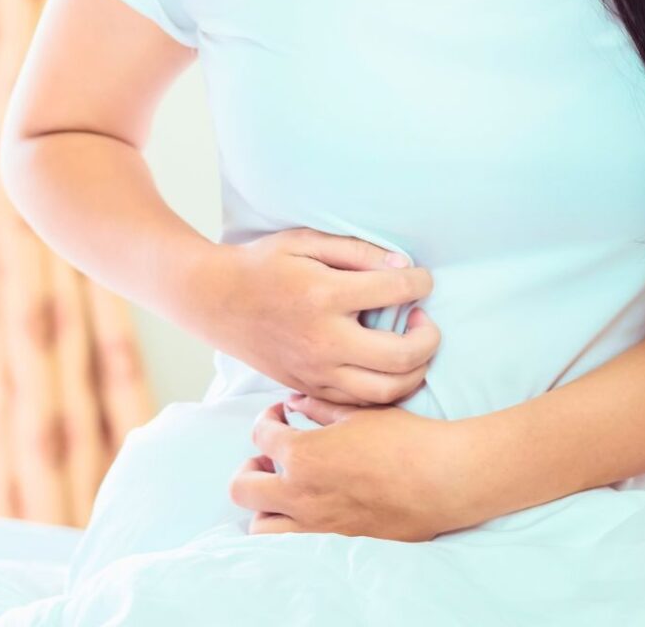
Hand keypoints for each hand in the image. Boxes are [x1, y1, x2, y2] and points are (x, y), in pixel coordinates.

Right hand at [192, 228, 440, 405]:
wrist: (215, 300)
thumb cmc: (263, 265)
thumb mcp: (306, 242)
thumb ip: (357, 251)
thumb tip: (403, 264)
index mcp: (325, 295)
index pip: (395, 291)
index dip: (421, 282)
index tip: (423, 278)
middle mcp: (324, 340)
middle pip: (401, 356)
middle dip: (429, 338)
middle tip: (424, 321)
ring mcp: (316, 371)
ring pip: (386, 390)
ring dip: (415, 370)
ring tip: (413, 346)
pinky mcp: (308, 387)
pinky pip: (360, 402)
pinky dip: (385, 388)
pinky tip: (386, 366)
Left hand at [228, 392, 473, 541]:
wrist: (440, 479)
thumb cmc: (404, 439)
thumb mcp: (359, 412)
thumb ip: (320, 405)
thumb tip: (295, 400)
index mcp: (304, 454)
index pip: (260, 435)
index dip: (267, 419)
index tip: (282, 415)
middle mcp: (299, 494)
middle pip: (243, 486)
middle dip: (250, 466)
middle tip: (270, 456)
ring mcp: (314, 525)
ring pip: (259, 525)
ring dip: (263, 504)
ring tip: (284, 487)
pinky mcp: (334, 545)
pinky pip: (291, 544)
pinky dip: (287, 526)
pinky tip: (308, 509)